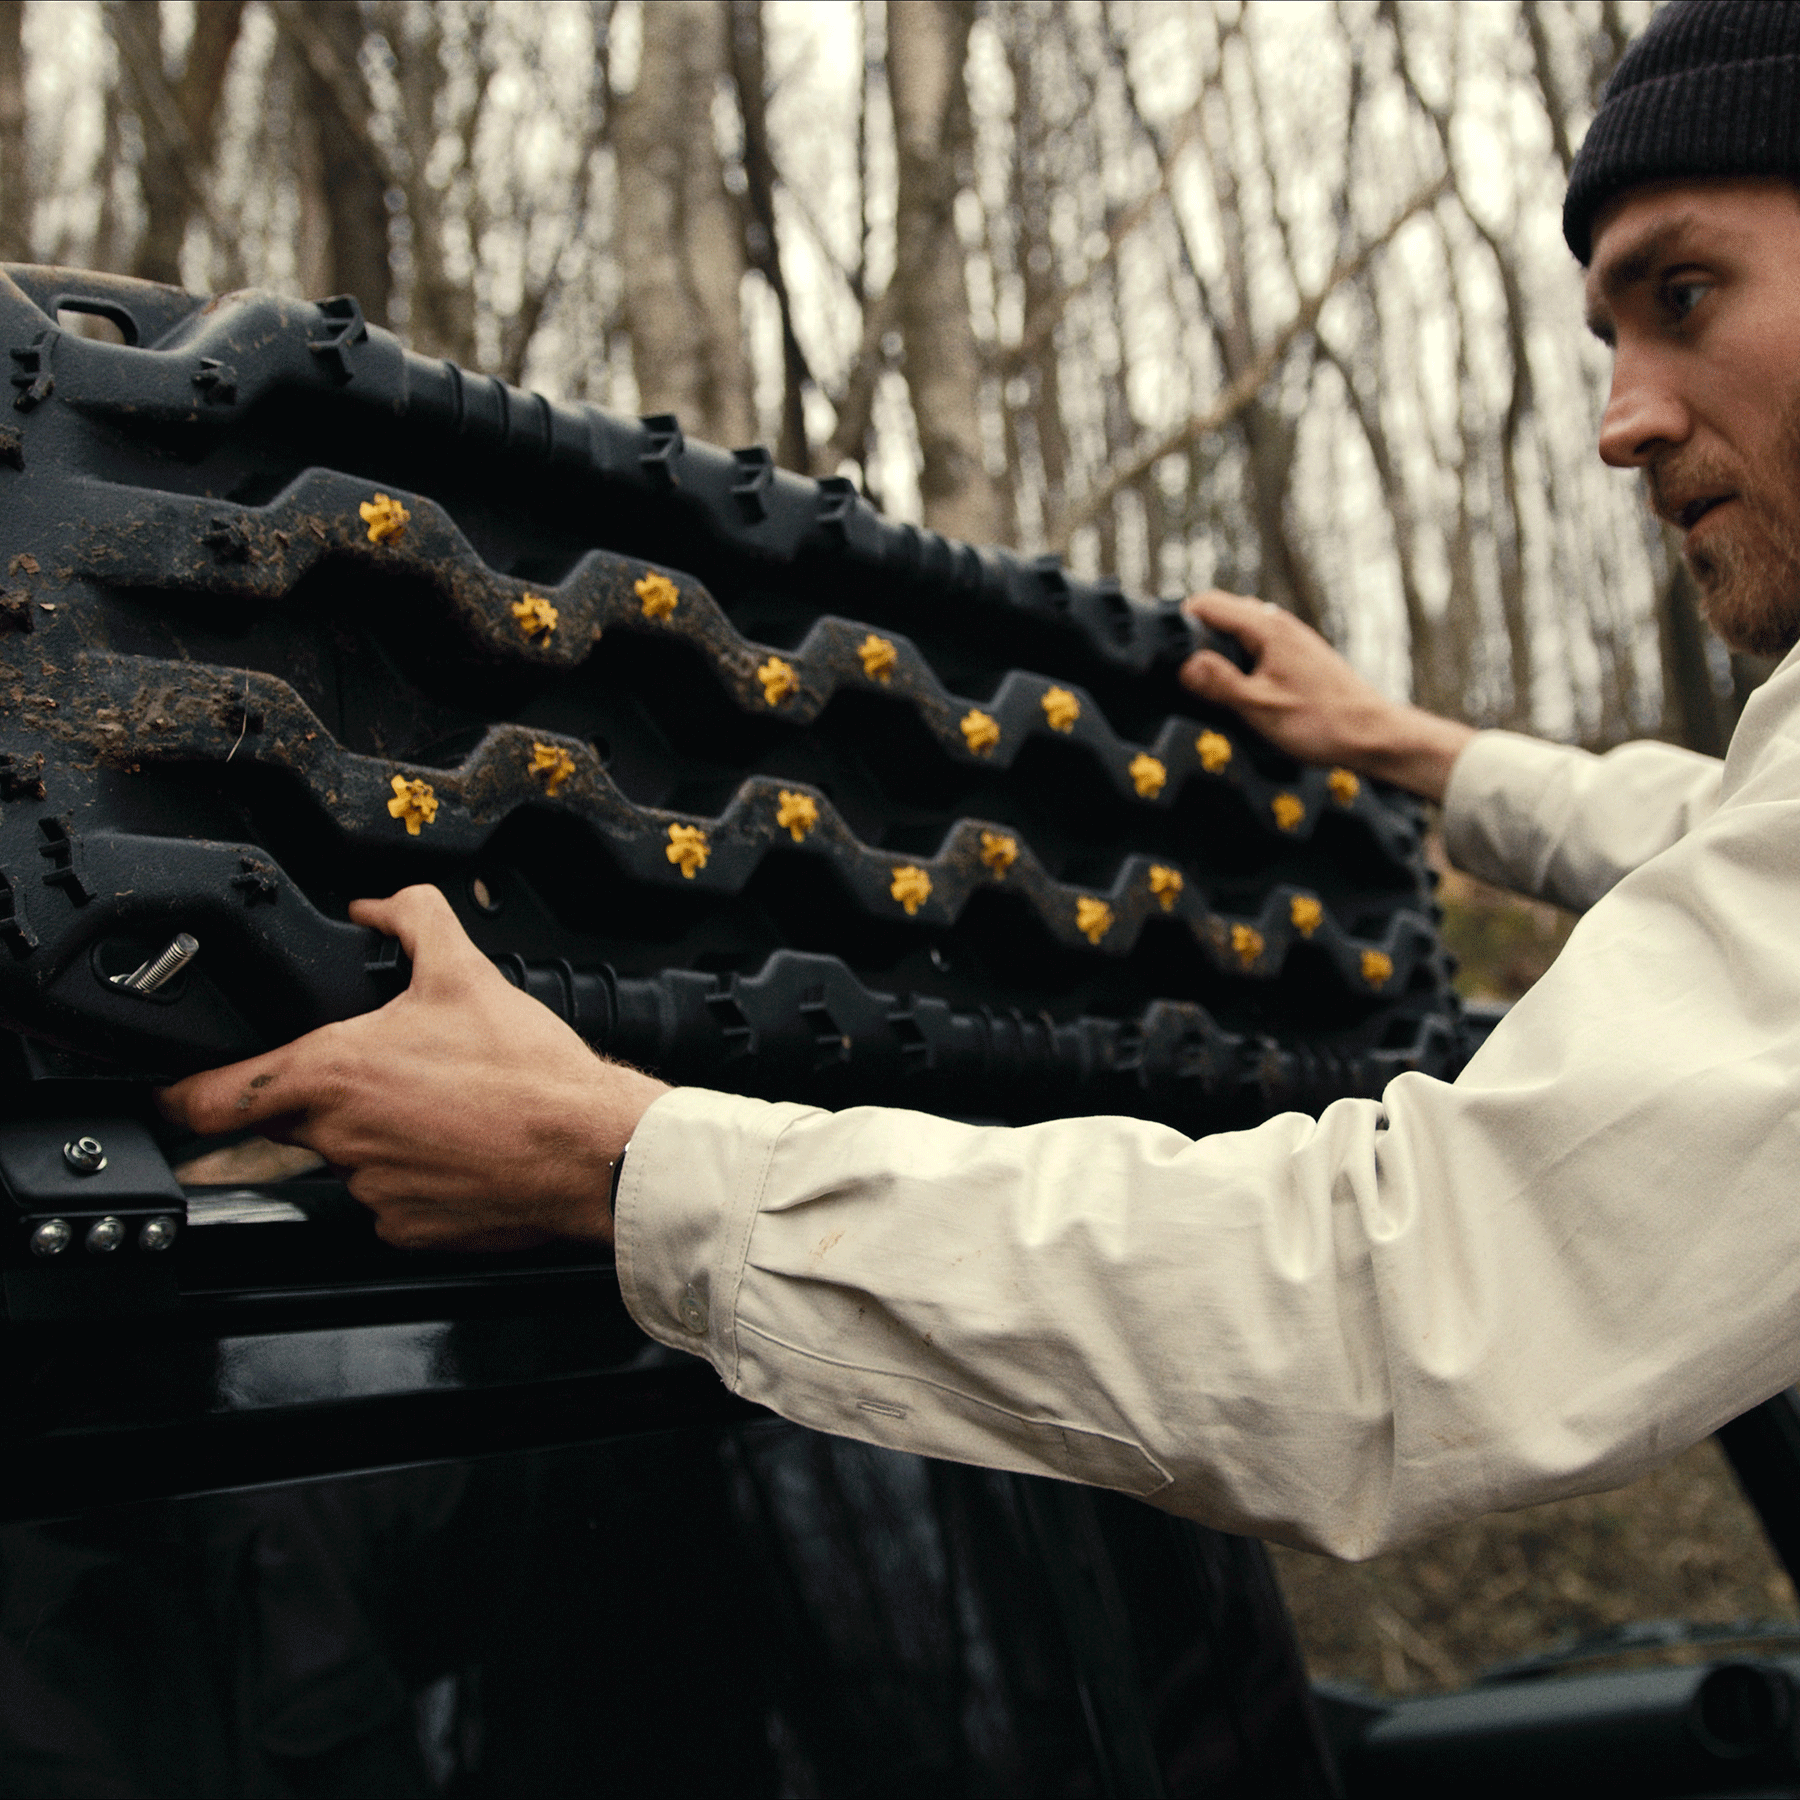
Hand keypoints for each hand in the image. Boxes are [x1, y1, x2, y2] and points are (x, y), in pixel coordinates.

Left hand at [158, 886, 668, 1249]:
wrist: (587, 1148)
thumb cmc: (528, 1072)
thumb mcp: (466, 971)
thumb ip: (411, 921)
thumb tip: (379, 905)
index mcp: (333, 1073)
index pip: (208, 1099)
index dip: (180, 1094)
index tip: (176, 1092)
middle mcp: (338, 1139)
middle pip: (288, 1122)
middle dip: (319, 1099)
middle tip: (384, 1076)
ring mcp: (369, 1192)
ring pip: (346, 1160)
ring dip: (376, 1137)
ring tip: (443, 1110)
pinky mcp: (404, 1228)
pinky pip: (388, 1201)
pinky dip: (414, 1178)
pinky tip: (459, 1150)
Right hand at [1179, 590, 1474, 801]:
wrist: (1375, 735)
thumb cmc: (1323, 723)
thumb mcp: (1261, 706)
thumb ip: (1220, 683)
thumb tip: (1184, 664)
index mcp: (1268, 628)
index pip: (1208, 604)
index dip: (1178, 621)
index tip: (1157, 645)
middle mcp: (1280, 624)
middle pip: (1222, 613)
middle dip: (1194, 634)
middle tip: (1171, 667)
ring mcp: (1292, 640)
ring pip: (1240, 630)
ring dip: (1217, 648)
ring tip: (1199, 681)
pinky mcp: (1299, 657)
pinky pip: (1257, 646)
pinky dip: (1238, 659)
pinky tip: (1235, 689)